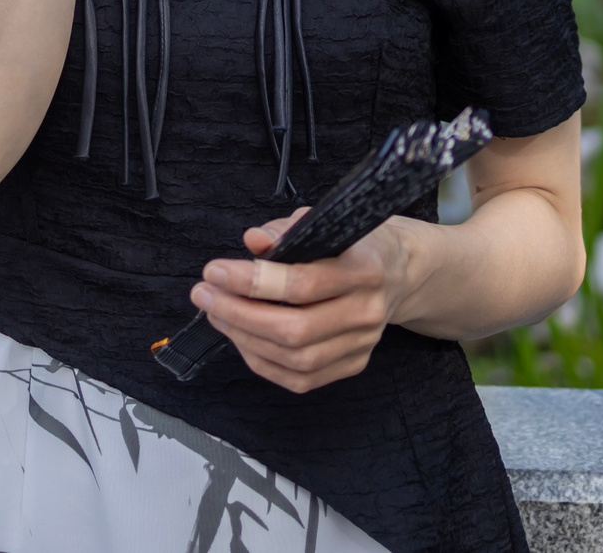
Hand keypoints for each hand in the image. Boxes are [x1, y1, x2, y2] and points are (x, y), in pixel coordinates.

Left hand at [191, 209, 410, 393]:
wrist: (398, 273)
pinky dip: (262, 362)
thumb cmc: (353, 245)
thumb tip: (252, 240)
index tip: (214, 271)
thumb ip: (286, 230)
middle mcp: (366, 312)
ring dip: (244, 338)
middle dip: (239, 314)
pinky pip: (300, 379)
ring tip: (216, 313)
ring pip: (294, 359)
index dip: (253, 281)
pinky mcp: (353, 365)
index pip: (303, 284)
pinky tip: (240, 338)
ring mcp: (362, 345)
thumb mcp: (324, 223)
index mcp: (364, 269)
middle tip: (204, 295)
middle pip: (295, 330)